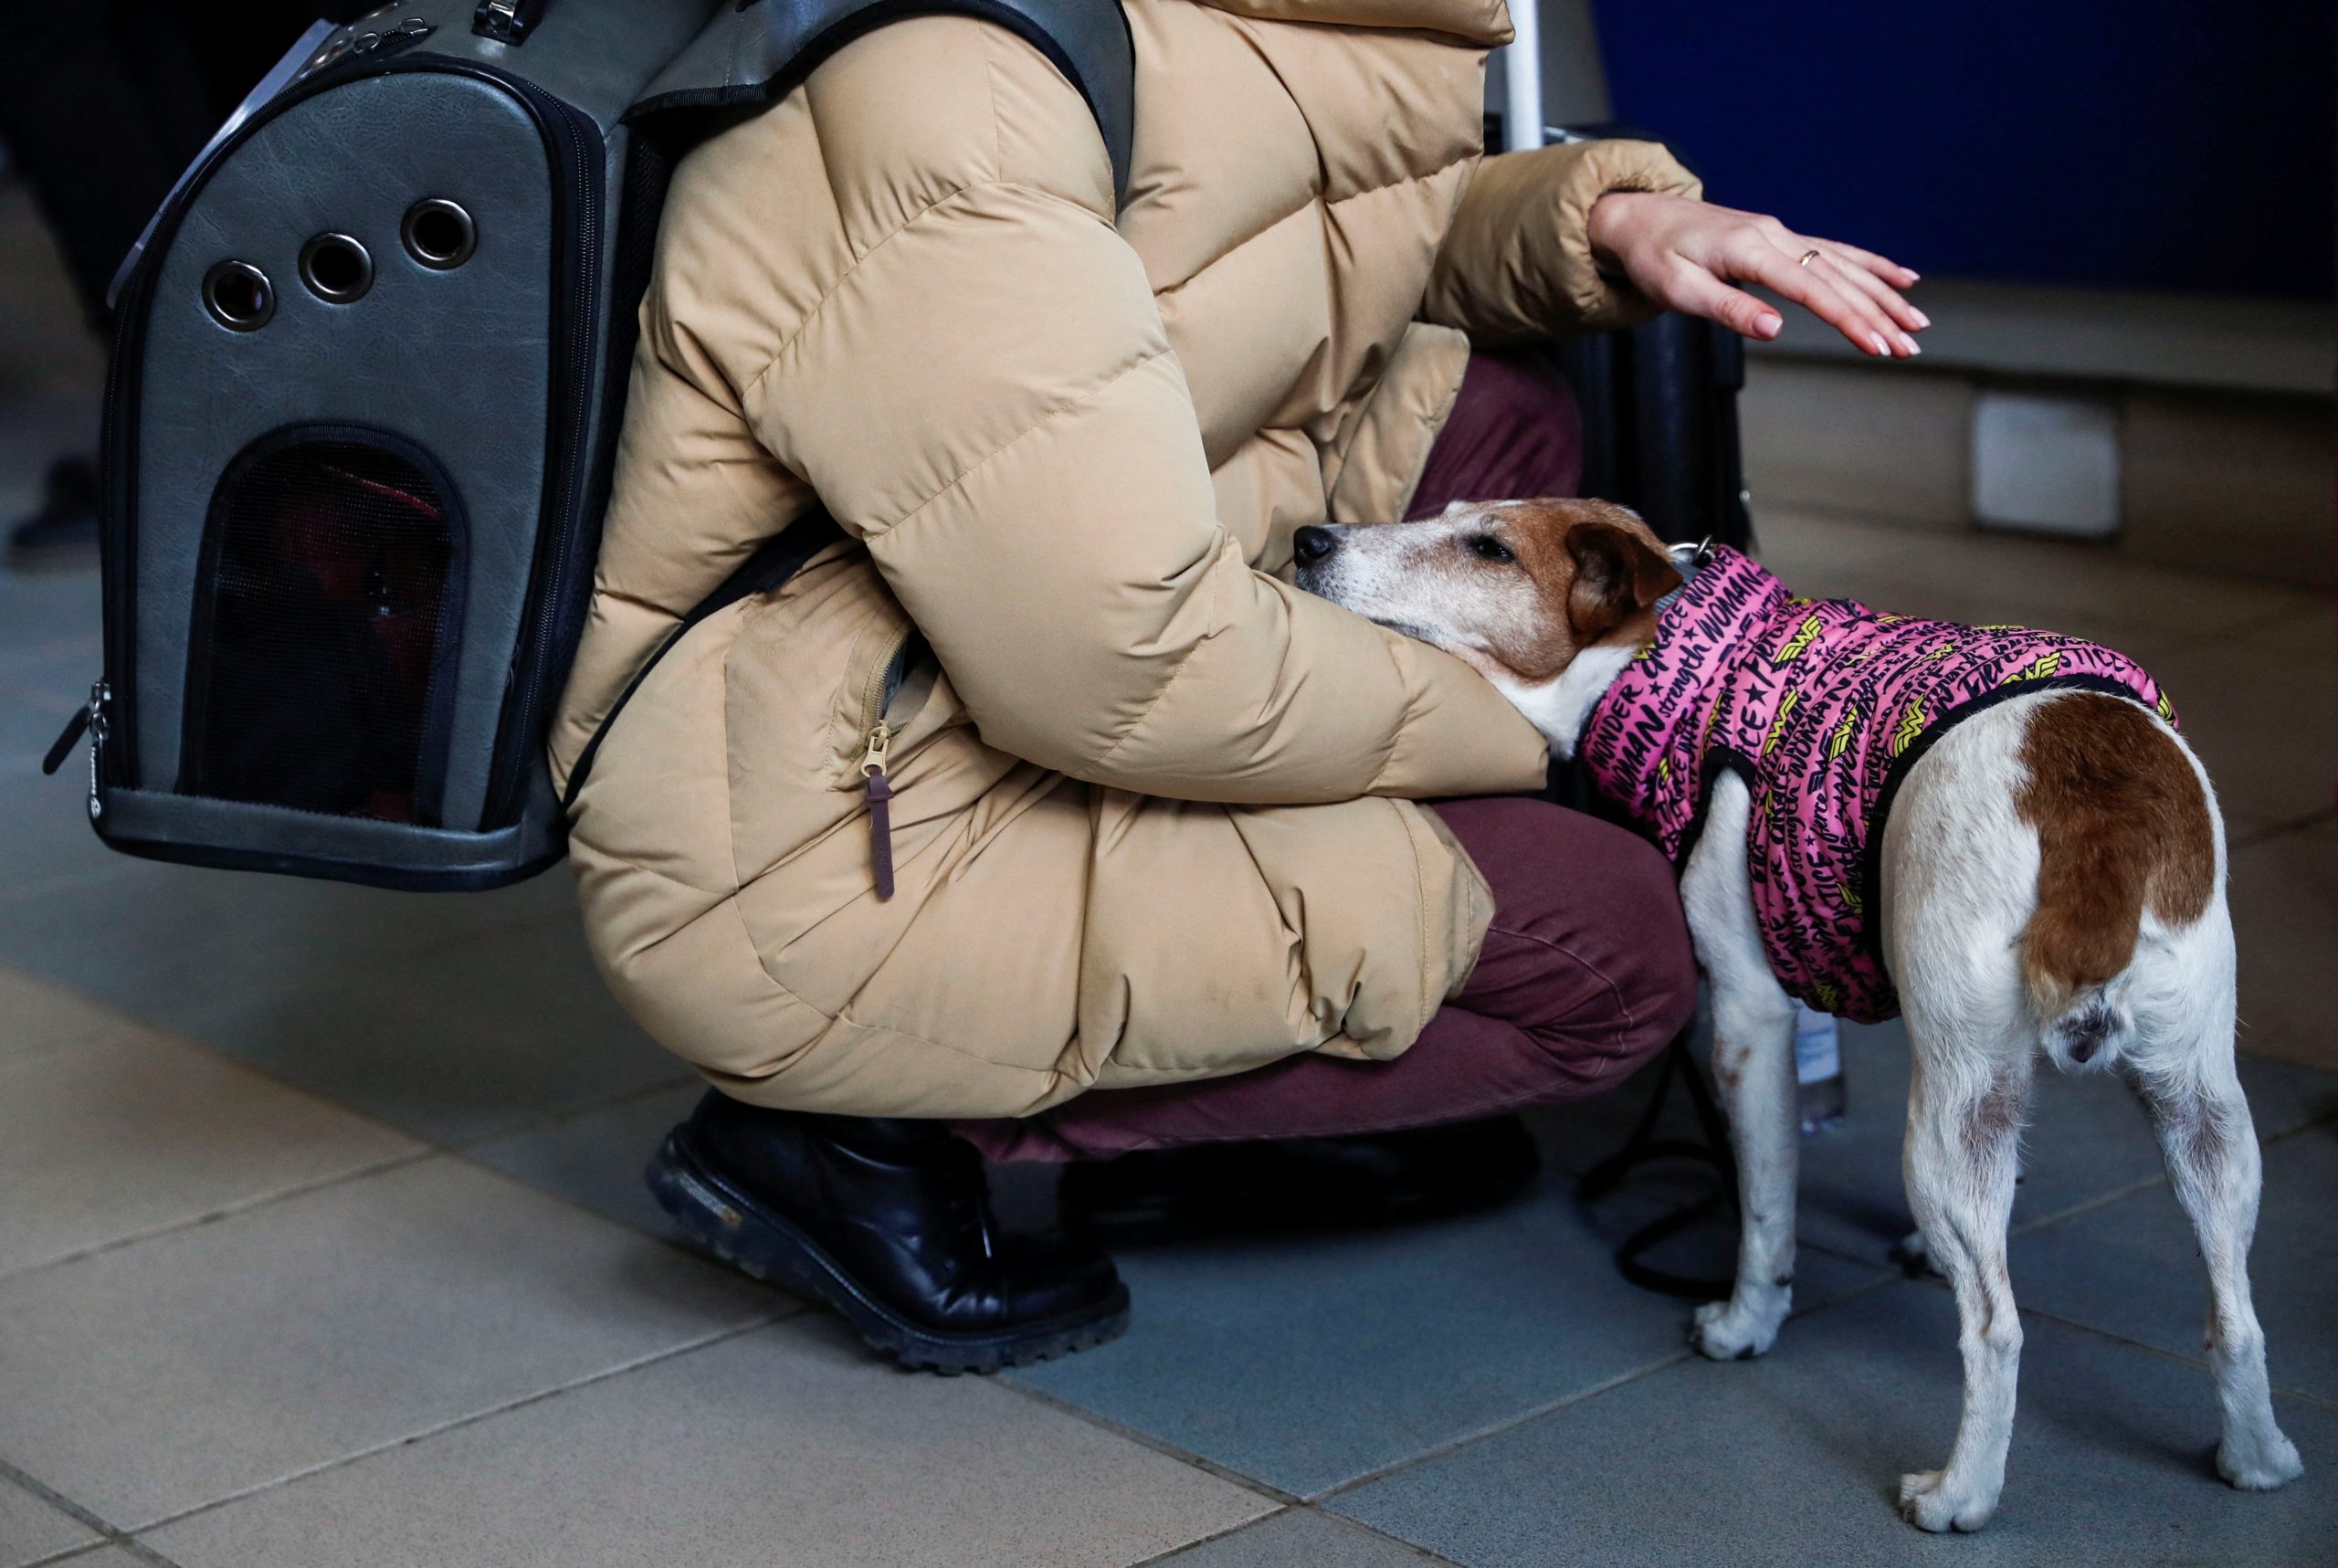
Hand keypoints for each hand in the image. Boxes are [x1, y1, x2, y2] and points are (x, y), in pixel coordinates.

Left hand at [1587, 191, 1925, 357]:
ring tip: (1917, 322)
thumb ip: (1729, 308)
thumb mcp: (1679, 290)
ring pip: (1844, 265)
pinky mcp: (1780, 238)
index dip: (1846, 319)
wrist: (1639, 219)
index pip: (1811, 290)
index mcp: (1749, 250)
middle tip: (1910, 347)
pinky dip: (1871, 265)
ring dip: (1883, 294)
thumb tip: (1775, 329)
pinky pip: (1835, 251)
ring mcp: (1781, 234)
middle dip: (1877, 314)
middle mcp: (1774, 236)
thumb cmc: (1653, 259)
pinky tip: (1903, 278)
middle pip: (1837, 278)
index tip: (1876, 346)